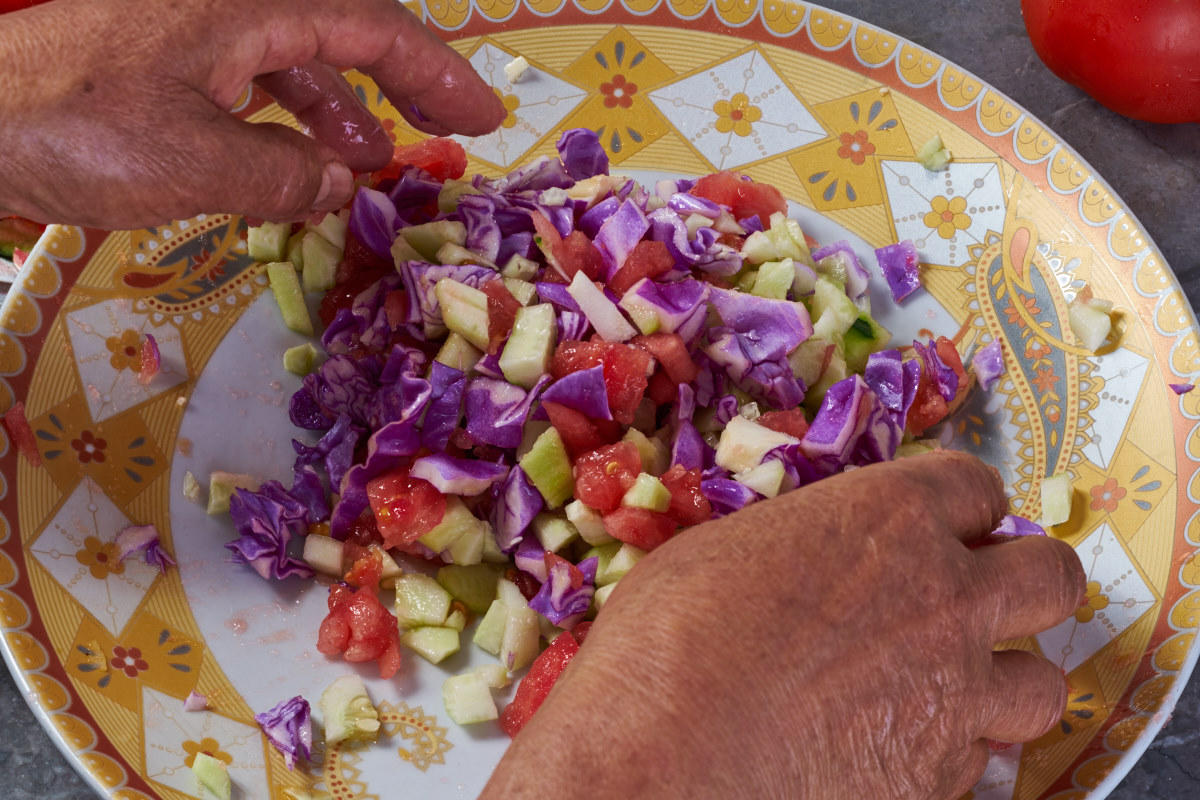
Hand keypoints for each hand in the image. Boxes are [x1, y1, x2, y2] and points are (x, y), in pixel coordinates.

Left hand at [0, 0, 503, 227]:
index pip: (371, 26)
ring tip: (374, 164)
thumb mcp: (195, 162)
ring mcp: (191, 34)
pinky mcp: (160, 65)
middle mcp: (227, 7)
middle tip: (451, 132)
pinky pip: (249, 87)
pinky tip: (295, 168)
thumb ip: (285, 172)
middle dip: (402, 84)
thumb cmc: (71, 128)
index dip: (436, 72)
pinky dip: (284, 126)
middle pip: (341, 32)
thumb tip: (345, 179)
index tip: (482, 118)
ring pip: (293, 62)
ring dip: (342, 112)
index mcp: (246, 5)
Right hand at [482, 451, 1084, 799]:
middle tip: (980, 598)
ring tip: (953, 688)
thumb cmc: (666, 641)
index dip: (959, 510)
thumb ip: (808, 542)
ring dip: (1005, 680)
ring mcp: (956, 694)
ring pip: (1043, 684)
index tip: (943, 529)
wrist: (659, 757)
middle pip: (1050, 577)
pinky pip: (983, 757)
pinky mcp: (943, 777)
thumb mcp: (727, 551)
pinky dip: (953, 748)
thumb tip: (818, 556)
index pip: (974, 489)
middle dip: (1024, 582)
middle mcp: (945, 598)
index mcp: (889, 519)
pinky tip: (897, 744)